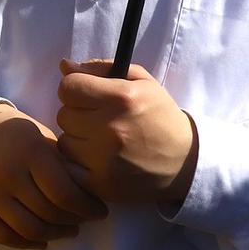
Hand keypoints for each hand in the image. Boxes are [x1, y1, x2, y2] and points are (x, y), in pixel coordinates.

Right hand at [0, 105, 106, 248]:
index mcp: (30, 152)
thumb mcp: (40, 137)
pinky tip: (42, 242)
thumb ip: (62, 163)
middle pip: (49, 213)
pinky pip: (4, 236)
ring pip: (29, 229)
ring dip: (55, 235)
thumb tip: (90, 194)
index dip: (86, 208)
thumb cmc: (13, 135)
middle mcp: (8, 174)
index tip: (100, 211)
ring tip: (68, 231)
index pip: (64, 192)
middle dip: (74, 221)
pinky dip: (26, 244)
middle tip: (85, 221)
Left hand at [55, 61, 199, 207]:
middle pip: (64, 115)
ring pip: (64, 142)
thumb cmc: (159, 116)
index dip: (75, 89)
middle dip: (77, 114)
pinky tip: (97, 160)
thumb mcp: (140, 82)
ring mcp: (105, 159)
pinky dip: (78, 164)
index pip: (68, 87)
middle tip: (98, 120)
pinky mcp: (101, 184)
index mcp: (122, 98)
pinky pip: (68, 168)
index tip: (87, 96)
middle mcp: (111, 128)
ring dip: (77, 140)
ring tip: (100, 142)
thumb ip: (101, 68)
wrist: (184, 162)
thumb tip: (64, 65)